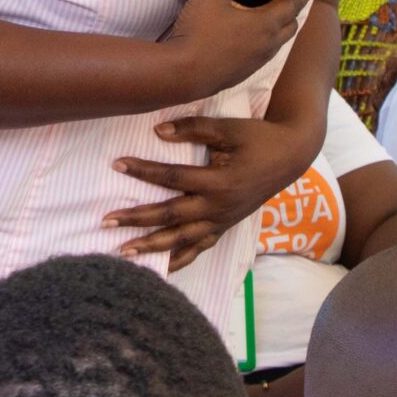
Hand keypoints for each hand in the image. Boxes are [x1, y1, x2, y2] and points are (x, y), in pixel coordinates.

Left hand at [106, 113, 319, 272]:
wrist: (290, 157)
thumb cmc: (257, 139)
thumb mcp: (228, 128)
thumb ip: (193, 129)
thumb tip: (158, 132)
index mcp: (218, 182)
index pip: (172, 178)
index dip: (143, 170)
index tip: (117, 164)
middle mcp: (218, 208)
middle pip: (170, 216)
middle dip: (137, 219)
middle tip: (106, 220)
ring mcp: (221, 222)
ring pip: (181, 240)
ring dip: (151, 247)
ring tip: (123, 252)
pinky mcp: (224, 227)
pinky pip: (199, 249)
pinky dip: (179, 260)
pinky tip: (160, 268)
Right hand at [160, 0, 310, 100]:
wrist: (182, 74)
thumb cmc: (199, 33)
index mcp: (265, 23)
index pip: (293, 4)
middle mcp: (266, 44)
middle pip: (290, 26)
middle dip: (294, 11)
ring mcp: (255, 62)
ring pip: (277, 44)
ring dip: (280, 29)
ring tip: (271, 17)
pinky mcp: (241, 74)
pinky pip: (262, 56)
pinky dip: (263, 44)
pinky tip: (247, 39)